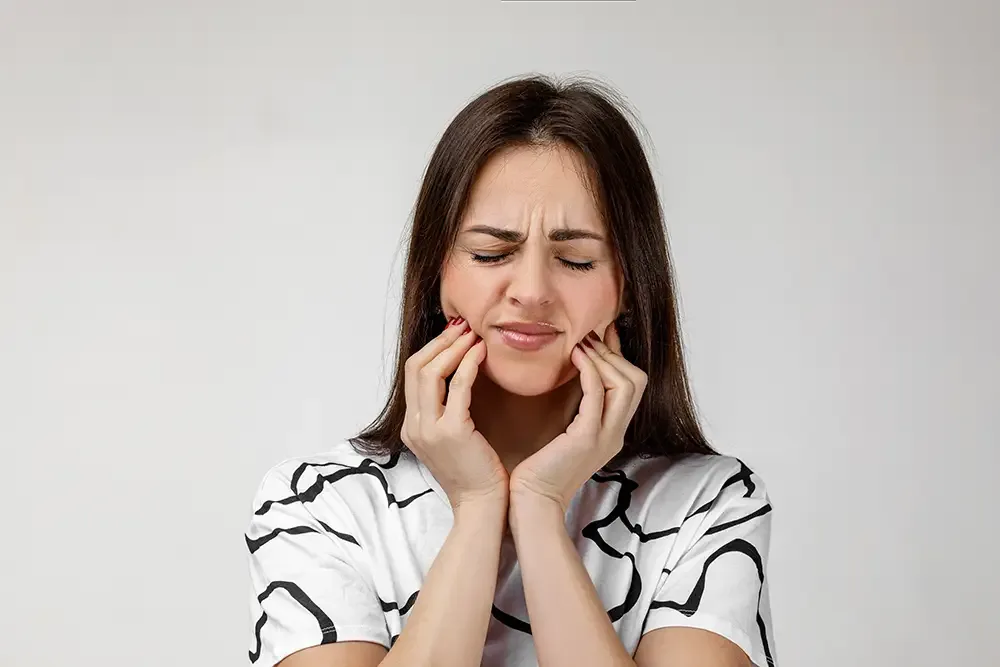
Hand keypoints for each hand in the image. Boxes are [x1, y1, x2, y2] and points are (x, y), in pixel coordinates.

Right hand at [401, 317, 508, 510]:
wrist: (482, 507)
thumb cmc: (476, 473)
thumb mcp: (452, 439)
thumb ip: (447, 411)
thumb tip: (458, 376)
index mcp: (411, 427)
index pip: (413, 375)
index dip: (432, 349)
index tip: (454, 335)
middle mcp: (414, 426)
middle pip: (415, 367)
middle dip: (440, 341)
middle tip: (463, 326)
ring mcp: (428, 429)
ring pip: (430, 372)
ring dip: (452, 347)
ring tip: (473, 334)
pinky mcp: (451, 432)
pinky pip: (458, 386)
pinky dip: (469, 363)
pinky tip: (482, 353)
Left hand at [508, 322, 646, 512]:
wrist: (531, 503)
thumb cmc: (539, 470)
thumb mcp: (564, 435)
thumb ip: (575, 410)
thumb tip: (571, 377)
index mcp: (612, 433)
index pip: (631, 386)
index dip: (619, 355)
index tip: (602, 332)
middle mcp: (615, 434)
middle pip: (636, 381)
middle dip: (614, 353)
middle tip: (588, 336)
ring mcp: (605, 436)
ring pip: (626, 384)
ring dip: (604, 358)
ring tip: (580, 344)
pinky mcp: (587, 438)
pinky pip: (598, 395)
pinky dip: (590, 371)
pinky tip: (574, 358)